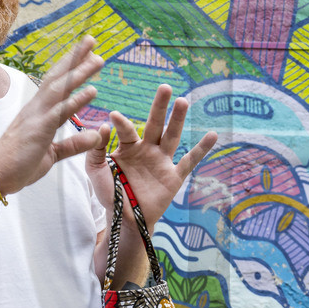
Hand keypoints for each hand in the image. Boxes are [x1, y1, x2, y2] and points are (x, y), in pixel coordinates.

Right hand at [0, 37, 107, 194]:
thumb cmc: (18, 165)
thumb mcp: (52, 154)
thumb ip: (73, 144)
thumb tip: (93, 134)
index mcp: (38, 112)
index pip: (57, 83)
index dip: (71, 67)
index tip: (87, 52)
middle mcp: (36, 109)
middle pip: (58, 77)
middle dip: (75, 58)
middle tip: (92, 40)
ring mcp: (36, 117)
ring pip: (60, 89)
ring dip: (79, 72)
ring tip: (98, 59)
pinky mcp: (38, 130)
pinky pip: (59, 112)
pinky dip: (76, 100)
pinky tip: (91, 90)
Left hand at [107, 84, 218, 221]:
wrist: (126, 220)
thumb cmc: (111, 194)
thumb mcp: (96, 171)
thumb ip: (96, 150)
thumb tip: (103, 126)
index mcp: (129, 147)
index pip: (127, 131)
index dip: (120, 124)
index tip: (113, 116)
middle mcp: (148, 150)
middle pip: (155, 124)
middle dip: (160, 106)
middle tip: (165, 87)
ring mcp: (162, 161)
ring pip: (172, 136)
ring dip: (178, 119)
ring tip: (183, 101)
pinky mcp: (174, 176)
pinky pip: (189, 161)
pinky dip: (202, 149)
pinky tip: (212, 134)